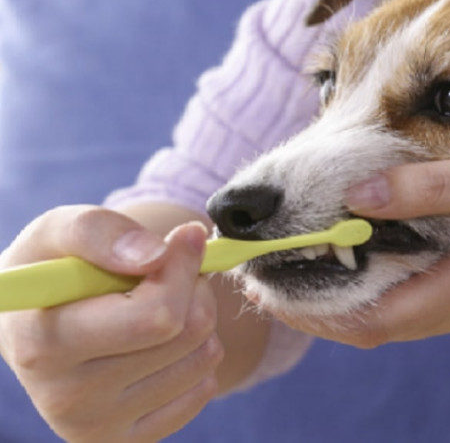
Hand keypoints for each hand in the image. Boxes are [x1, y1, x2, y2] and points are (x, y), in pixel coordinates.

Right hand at [0, 206, 222, 442]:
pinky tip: (160, 343)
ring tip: (157, 306)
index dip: (183, 268)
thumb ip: (103, 232)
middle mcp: (66, 399)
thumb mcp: (62, 231)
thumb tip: (157, 255)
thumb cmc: (57, 269)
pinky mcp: (128, 440)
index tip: (184, 238)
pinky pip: (204, 388)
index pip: (157, 316)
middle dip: (194, 289)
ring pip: (204, 357)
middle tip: (169, 272)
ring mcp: (98, 427)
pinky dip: (195, 355)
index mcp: (43, 345)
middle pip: (189, 333)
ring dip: (197, 319)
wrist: (41, 323)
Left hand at [279, 134, 449, 345]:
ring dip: (372, 297)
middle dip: (332, 308)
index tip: (270, 292)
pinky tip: (404, 255)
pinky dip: (415, 286)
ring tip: (329, 263)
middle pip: (393, 325)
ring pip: (424, 314)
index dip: (318, 314)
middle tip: (282, 280)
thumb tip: (356, 196)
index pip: (377, 322)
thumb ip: (433, 190)